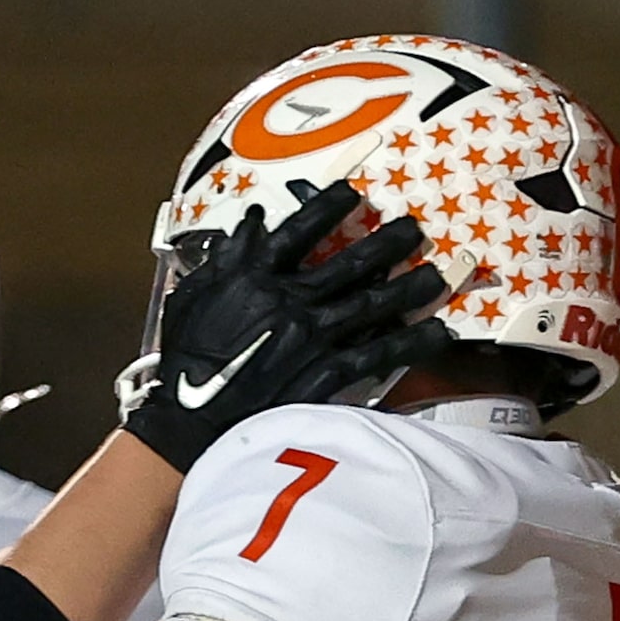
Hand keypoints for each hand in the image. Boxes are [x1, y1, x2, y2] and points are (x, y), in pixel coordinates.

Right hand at [122, 183, 453, 472]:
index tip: (351, 194)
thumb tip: (248, 224)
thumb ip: (221, 260)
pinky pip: (378, 354)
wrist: (190, 426)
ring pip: (373, 304)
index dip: (330, 207)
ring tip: (436, 279)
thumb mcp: (191, 300)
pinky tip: (436, 335)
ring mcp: (312, 338)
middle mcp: (290, 300)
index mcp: (253, 277)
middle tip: (413, 231)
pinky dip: (410, 344)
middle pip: (351, 262)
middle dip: (388, 243)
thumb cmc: (184, 367)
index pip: (300, 230)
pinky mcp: (326, 375)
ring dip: (410, 289)